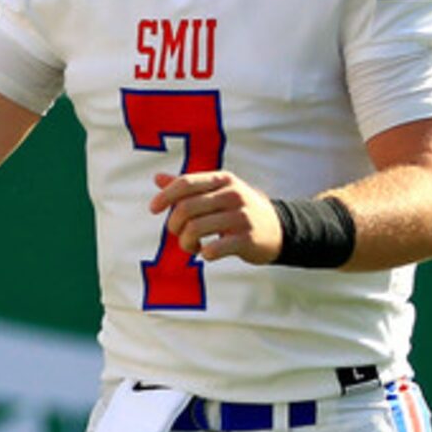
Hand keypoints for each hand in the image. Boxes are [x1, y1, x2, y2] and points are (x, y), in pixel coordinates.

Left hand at [151, 172, 282, 265]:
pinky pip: (213, 249)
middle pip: (185, 208)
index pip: (186, 183)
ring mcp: (241, 216)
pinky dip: (204, 254)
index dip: (165, 196)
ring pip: (194, 229)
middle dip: (174, 225)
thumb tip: (157, 178)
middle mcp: (232, 194)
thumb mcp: (218, 191)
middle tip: (179, 233)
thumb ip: (188, 187)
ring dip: (185, 243)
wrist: (278, 229)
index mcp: (223, 180)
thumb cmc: (238, 210)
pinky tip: (207, 253)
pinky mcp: (247, 239)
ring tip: (192, 246)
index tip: (153, 209)